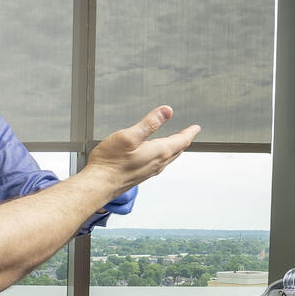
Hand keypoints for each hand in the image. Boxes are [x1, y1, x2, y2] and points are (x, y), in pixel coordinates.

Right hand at [84, 106, 200, 191]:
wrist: (98, 185)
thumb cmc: (110, 162)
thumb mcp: (129, 136)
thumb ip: (149, 123)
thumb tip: (166, 111)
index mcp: (158, 152)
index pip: (180, 141)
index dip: (189, 132)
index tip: (196, 128)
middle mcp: (157, 163)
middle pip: (176, 150)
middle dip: (183, 140)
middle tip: (189, 134)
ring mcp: (149, 171)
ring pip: (168, 158)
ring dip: (174, 149)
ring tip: (176, 143)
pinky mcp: (140, 175)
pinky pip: (158, 164)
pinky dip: (163, 156)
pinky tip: (156, 155)